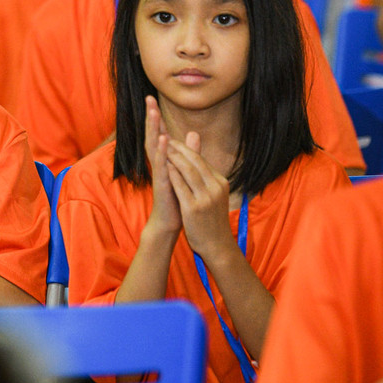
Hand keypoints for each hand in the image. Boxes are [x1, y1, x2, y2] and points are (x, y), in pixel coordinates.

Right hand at [144, 97, 181, 236]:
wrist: (171, 221)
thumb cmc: (176, 197)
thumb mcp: (184, 169)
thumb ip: (188, 152)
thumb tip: (193, 133)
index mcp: (165, 159)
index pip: (159, 133)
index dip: (156, 117)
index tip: (152, 98)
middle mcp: (159, 163)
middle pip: (153, 135)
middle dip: (151, 117)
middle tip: (148, 98)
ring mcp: (160, 172)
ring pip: (154, 146)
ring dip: (154, 129)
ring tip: (153, 112)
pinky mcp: (162, 182)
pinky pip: (162, 164)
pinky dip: (162, 151)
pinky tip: (164, 139)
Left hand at [166, 132, 239, 262]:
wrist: (217, 245)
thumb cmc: (211, 217)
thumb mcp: (213, 192)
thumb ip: (204, 171)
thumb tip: (201, 155)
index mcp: (220, 182)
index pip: (200, 160)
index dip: (184, 149)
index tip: (171, 140)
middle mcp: (215, 187)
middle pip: (194, 162)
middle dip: (178, 148)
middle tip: (164, 137)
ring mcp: (205, 198)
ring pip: (188, 171)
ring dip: (174, 157)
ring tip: (162, 149)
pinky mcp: (194, 208)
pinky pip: (181, 186)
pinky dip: (172, 174)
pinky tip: (164, 166)